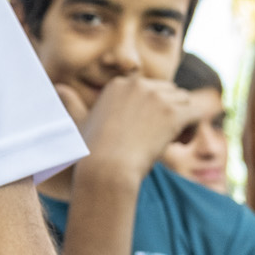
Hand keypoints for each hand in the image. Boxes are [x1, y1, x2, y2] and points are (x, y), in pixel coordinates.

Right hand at [69, 75, 206, 176]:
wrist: (105, 170)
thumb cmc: (90, 154)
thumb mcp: (77, 123)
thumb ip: (70, 103)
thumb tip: (57, 88)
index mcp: (118, 86)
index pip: (150, 89)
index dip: (153, 110)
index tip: (147, 132)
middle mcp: (137, 84)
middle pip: (170, 91)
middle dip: (172, 112)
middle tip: (165, 139)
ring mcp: (156, 97)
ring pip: (185, 101)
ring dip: (184, 120)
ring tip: (174, 143)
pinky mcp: (173, 112)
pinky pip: (197, 112)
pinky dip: (194, 127)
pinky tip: (180, 144)